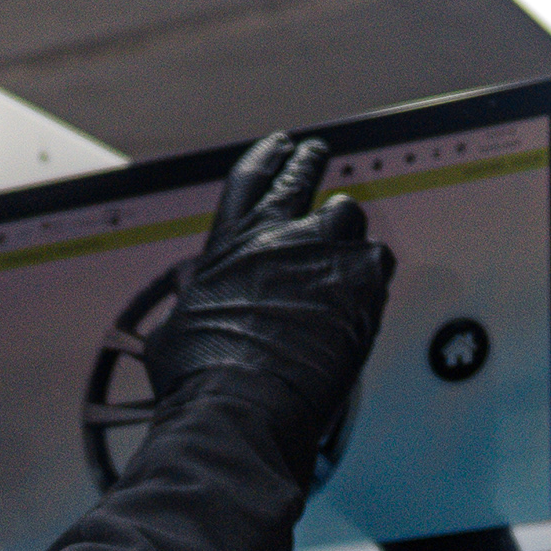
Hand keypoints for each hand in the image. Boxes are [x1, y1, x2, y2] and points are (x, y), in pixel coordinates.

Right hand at [136, 133, 396, 487]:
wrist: (242, 406)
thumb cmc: (199, 380)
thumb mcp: (173, 331)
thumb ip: (192, 299)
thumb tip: (192, 291)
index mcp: (228, 244)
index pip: (250, 180)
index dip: (267, 158)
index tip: (281, 144)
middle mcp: (278, 236)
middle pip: (302, 178)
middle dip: (310, 161)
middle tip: (317, 152)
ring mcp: (325, 253)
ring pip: (347, 216)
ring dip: (344, 233)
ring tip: (341, 256)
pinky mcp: (364, 281)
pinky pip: (377, 262)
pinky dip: (369, 277)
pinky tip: (359, 299)